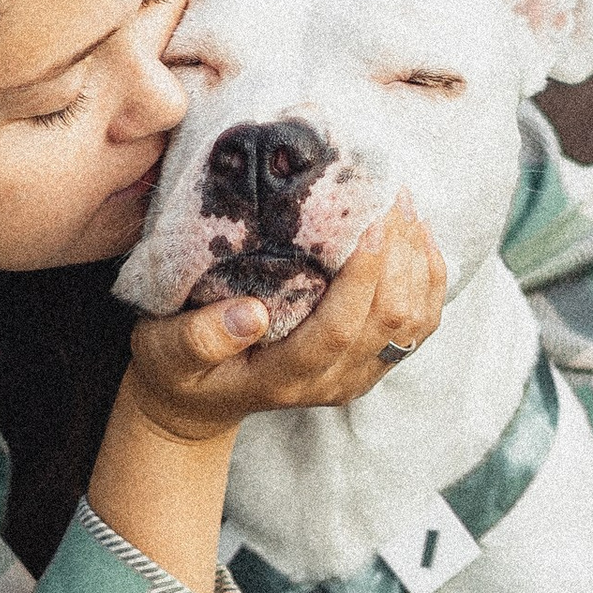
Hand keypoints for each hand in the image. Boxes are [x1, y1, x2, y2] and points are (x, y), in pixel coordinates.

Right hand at [119, 198, 446, 444]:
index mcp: (284, 377)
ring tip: (404, 202)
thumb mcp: (165, 353)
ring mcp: (356, 374)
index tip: (370, 220)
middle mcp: (331, 381)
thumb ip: (200, 339)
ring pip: (414, 320)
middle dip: (399, 252)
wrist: (198, 401)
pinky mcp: (369, 361)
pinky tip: (415, 233)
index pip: (341, 329)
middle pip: (390, 320)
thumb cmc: (176, 368)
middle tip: (390, 191)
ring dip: (418, 258)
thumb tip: (251, 314)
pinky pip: (418, 322)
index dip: (364, 275)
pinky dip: (427, 276)